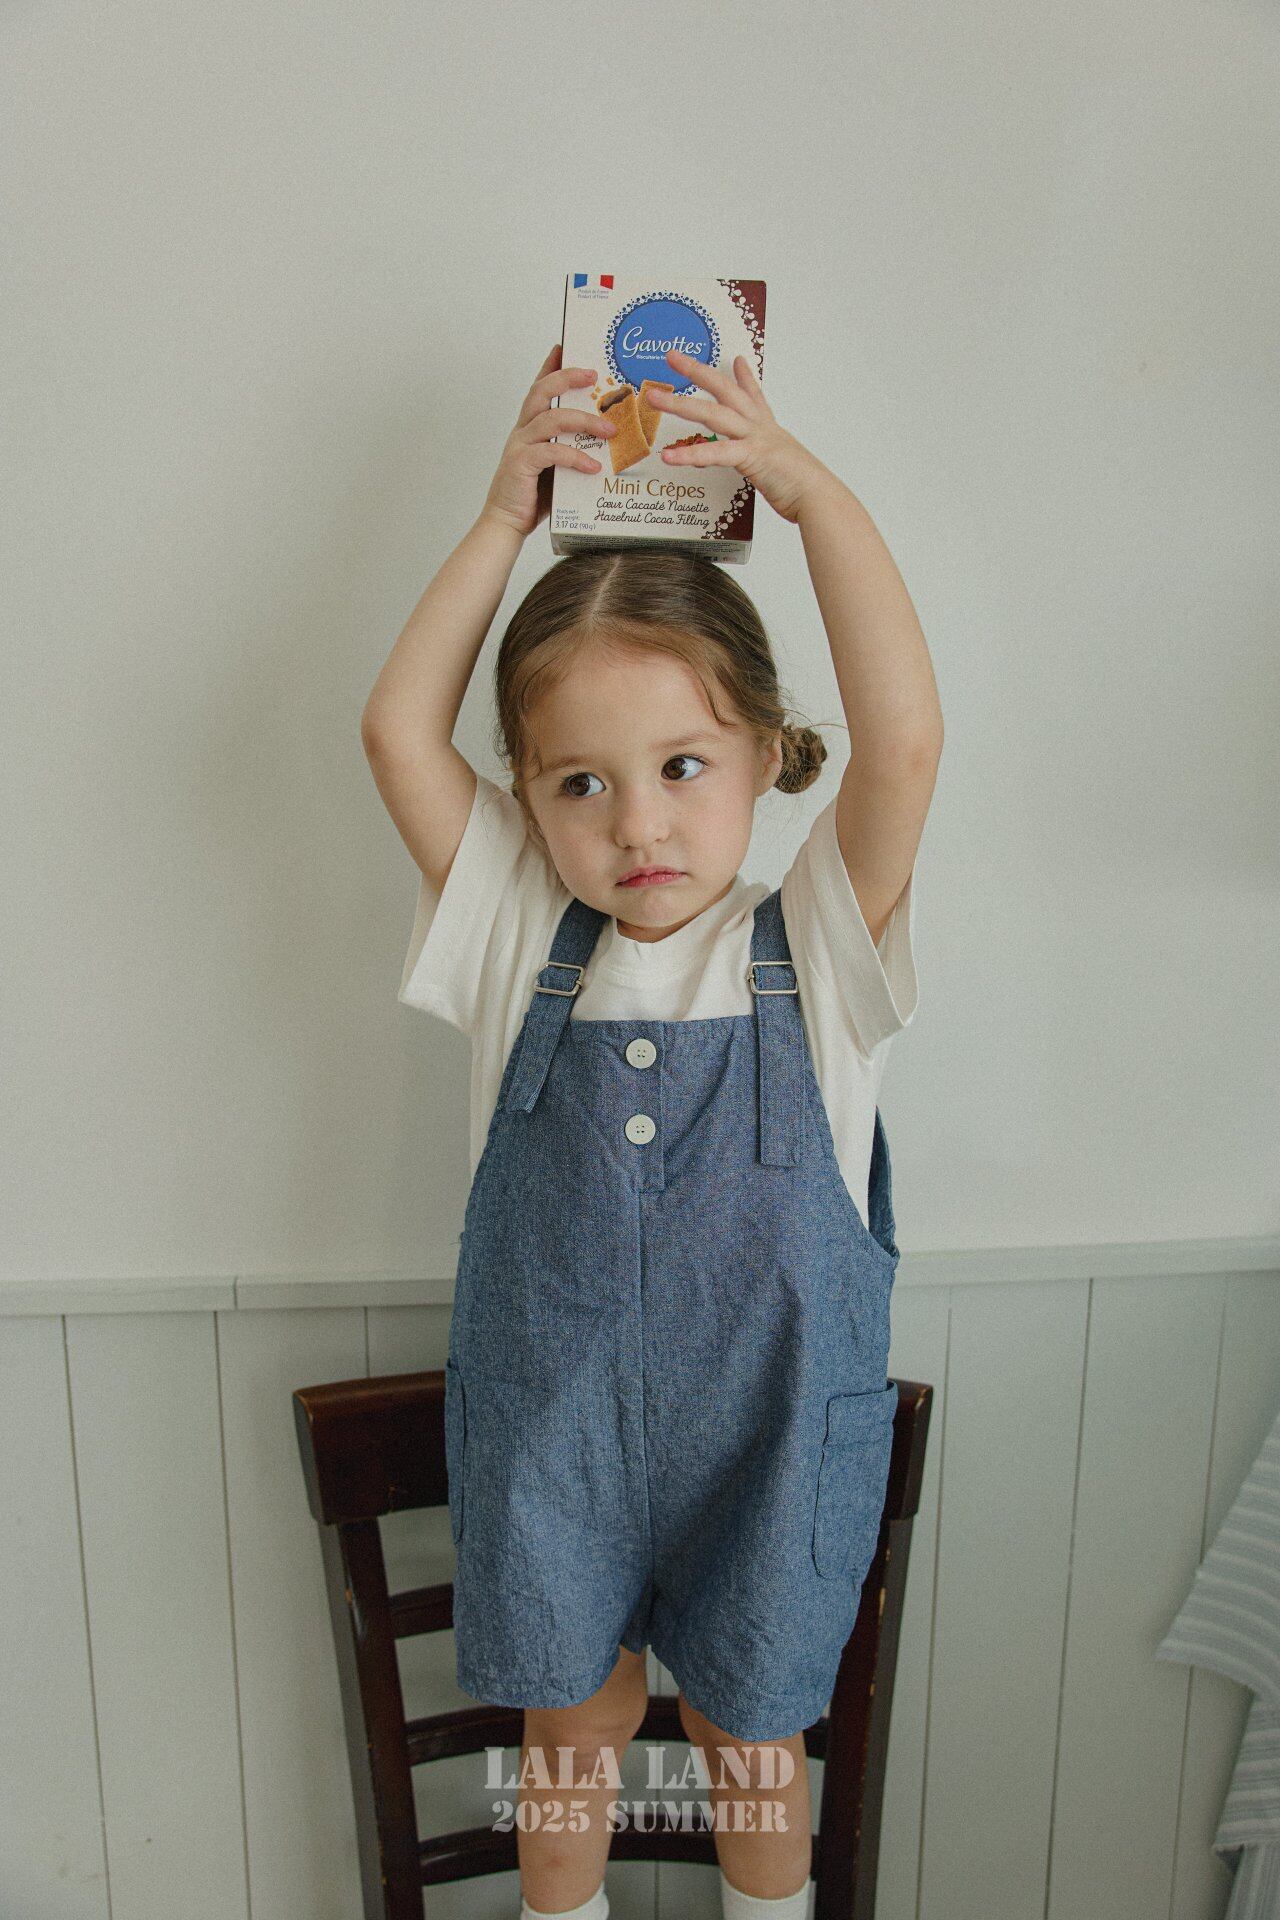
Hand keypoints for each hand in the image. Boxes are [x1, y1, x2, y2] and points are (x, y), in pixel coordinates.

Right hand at [480, 344, 617, 539]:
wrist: (506, 525)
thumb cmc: (533, 497)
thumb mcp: (557, 467)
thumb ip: (572, 448)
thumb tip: (608, 438)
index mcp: (529, 427)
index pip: (539, 387)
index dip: (551, 365)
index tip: (565, 345)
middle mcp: (522, 430)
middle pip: (542, 391)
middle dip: (568, 377)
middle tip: (594, 375)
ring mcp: (519, 445)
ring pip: (552, 419)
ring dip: (585, 421)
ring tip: (611, 429)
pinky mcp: (521, 464)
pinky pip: (552, 452)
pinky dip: (575, 457)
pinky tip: (593, 466)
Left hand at [648, 348, 834, 525]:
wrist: (820, 498)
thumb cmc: (803, 488)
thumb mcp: (782, 467)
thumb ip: (766, 460)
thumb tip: (760, 461)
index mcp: (769, 429)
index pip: (754, 396)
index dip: (745, 376)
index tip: (736, 360)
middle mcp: (761, 427)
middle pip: (724, 391)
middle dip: (697, 371)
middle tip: (672, 356)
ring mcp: (755, 438)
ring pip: (712, 414)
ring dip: (681, 404)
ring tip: (655, 399)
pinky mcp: (751, 456)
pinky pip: (714, 453)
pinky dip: (689, 455)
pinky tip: (668, 456)